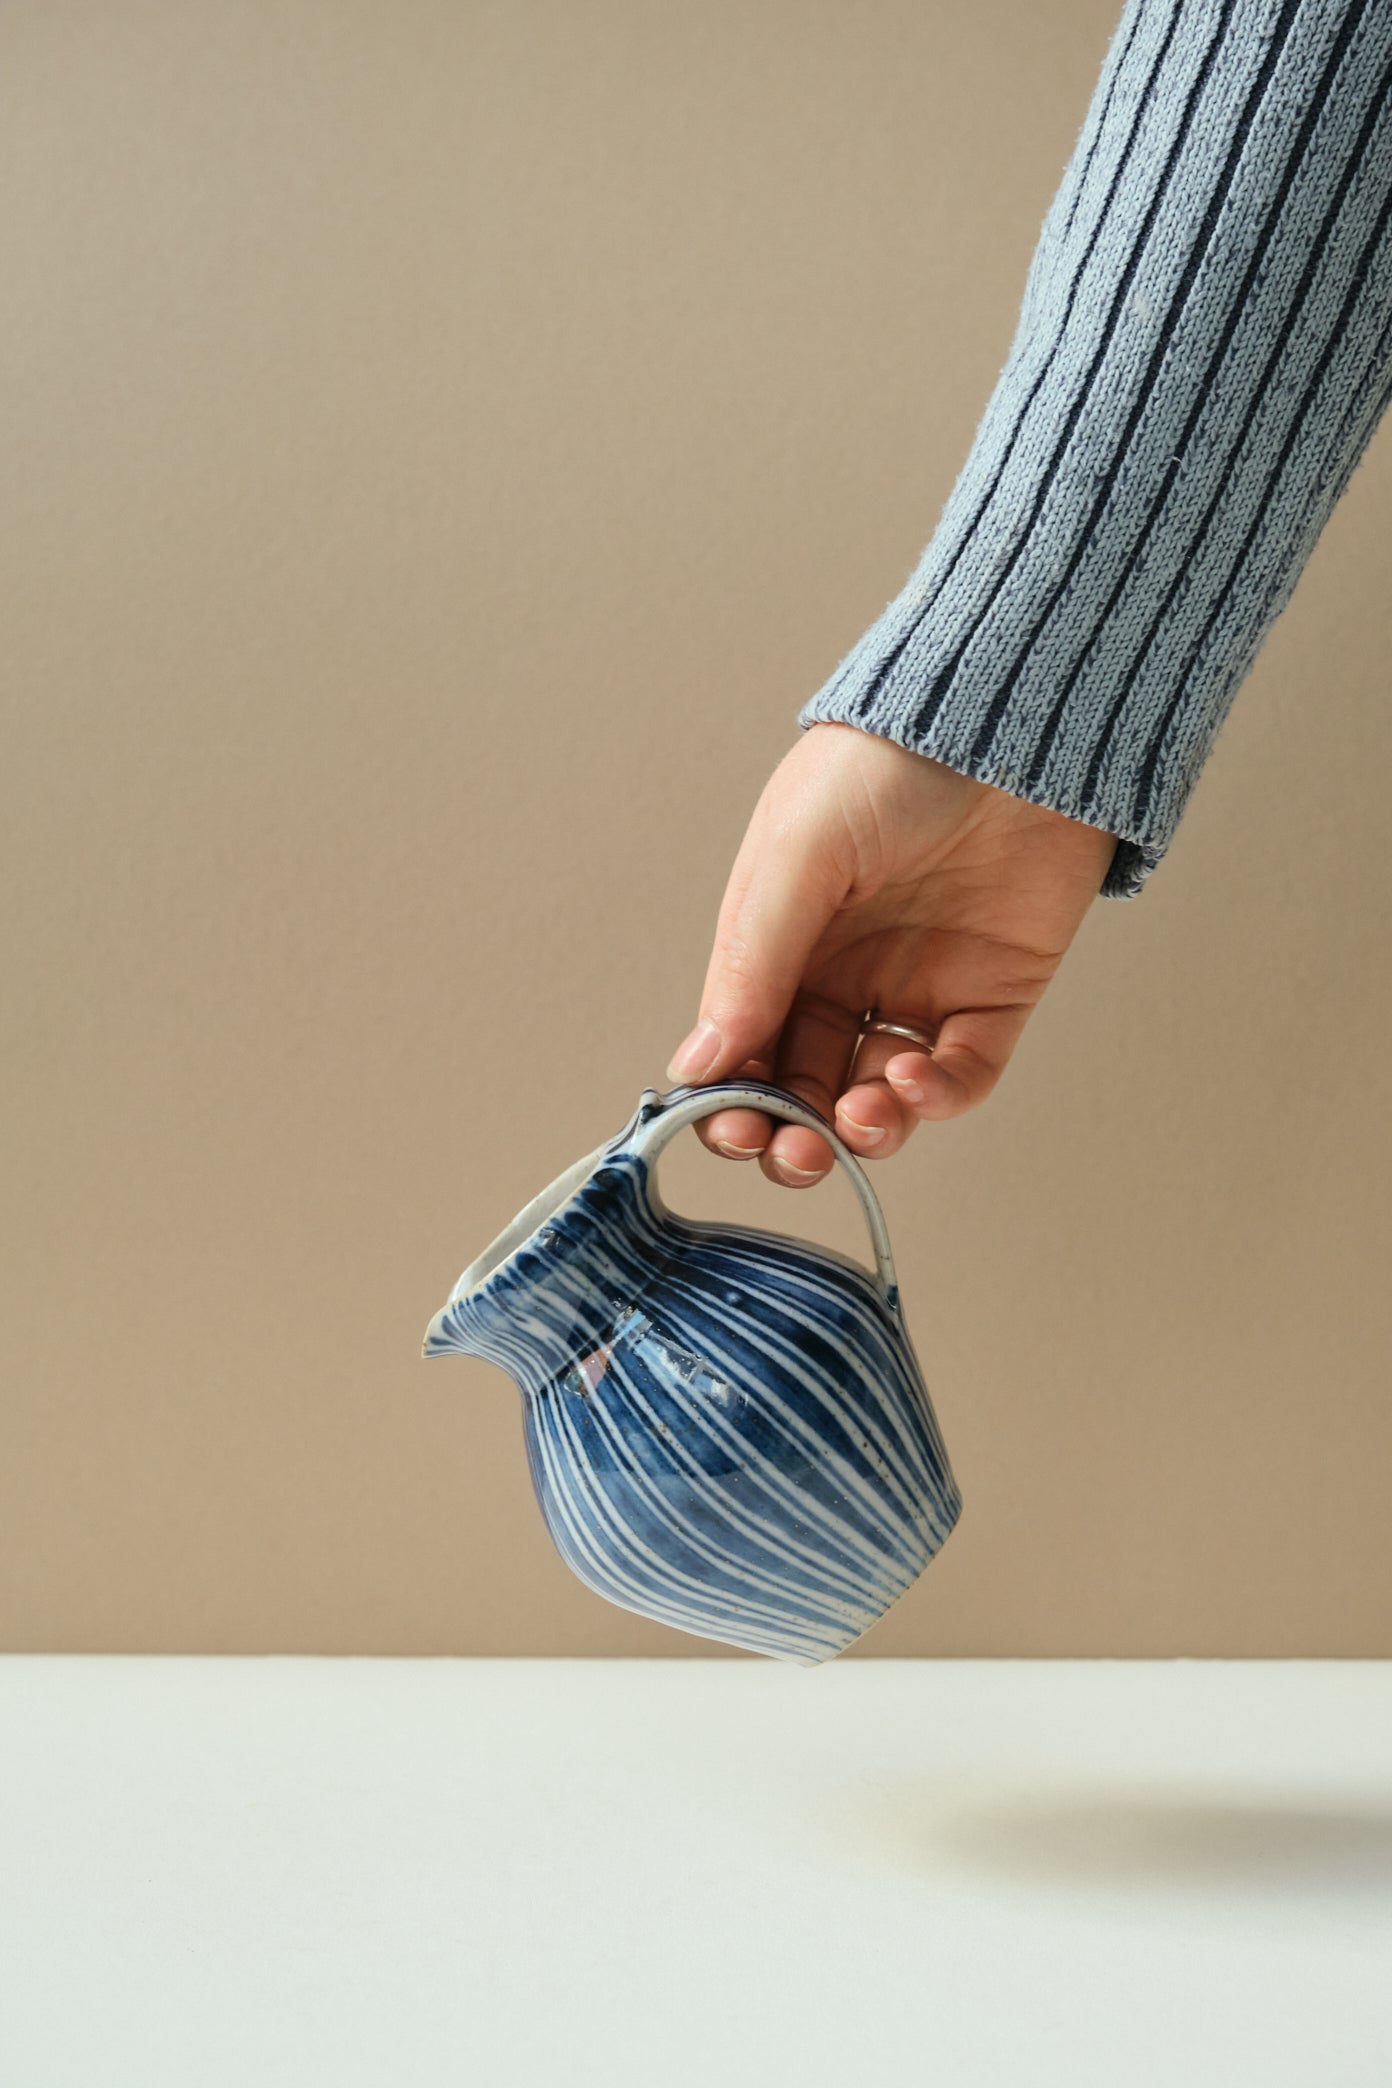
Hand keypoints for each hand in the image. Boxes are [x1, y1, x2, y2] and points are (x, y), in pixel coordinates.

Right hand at [664, 721, 1117, 1184]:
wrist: (1012, 721)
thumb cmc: (887, 765)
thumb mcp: (797, 858)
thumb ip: (751, 963)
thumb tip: (697, 1064)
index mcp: (782, 942)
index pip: (743, 1046)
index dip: (733, 1099)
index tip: (732, 1127)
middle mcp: (845, 975)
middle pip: (806, 1087)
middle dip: (794, 1134)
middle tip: (793, 1150)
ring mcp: (920, 990)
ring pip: (880, 1098)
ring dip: (863, 1129)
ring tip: (860, 1117)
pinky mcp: (994, 998)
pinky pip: (962, 1074)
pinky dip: (936, 1096)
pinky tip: (913, 1079)